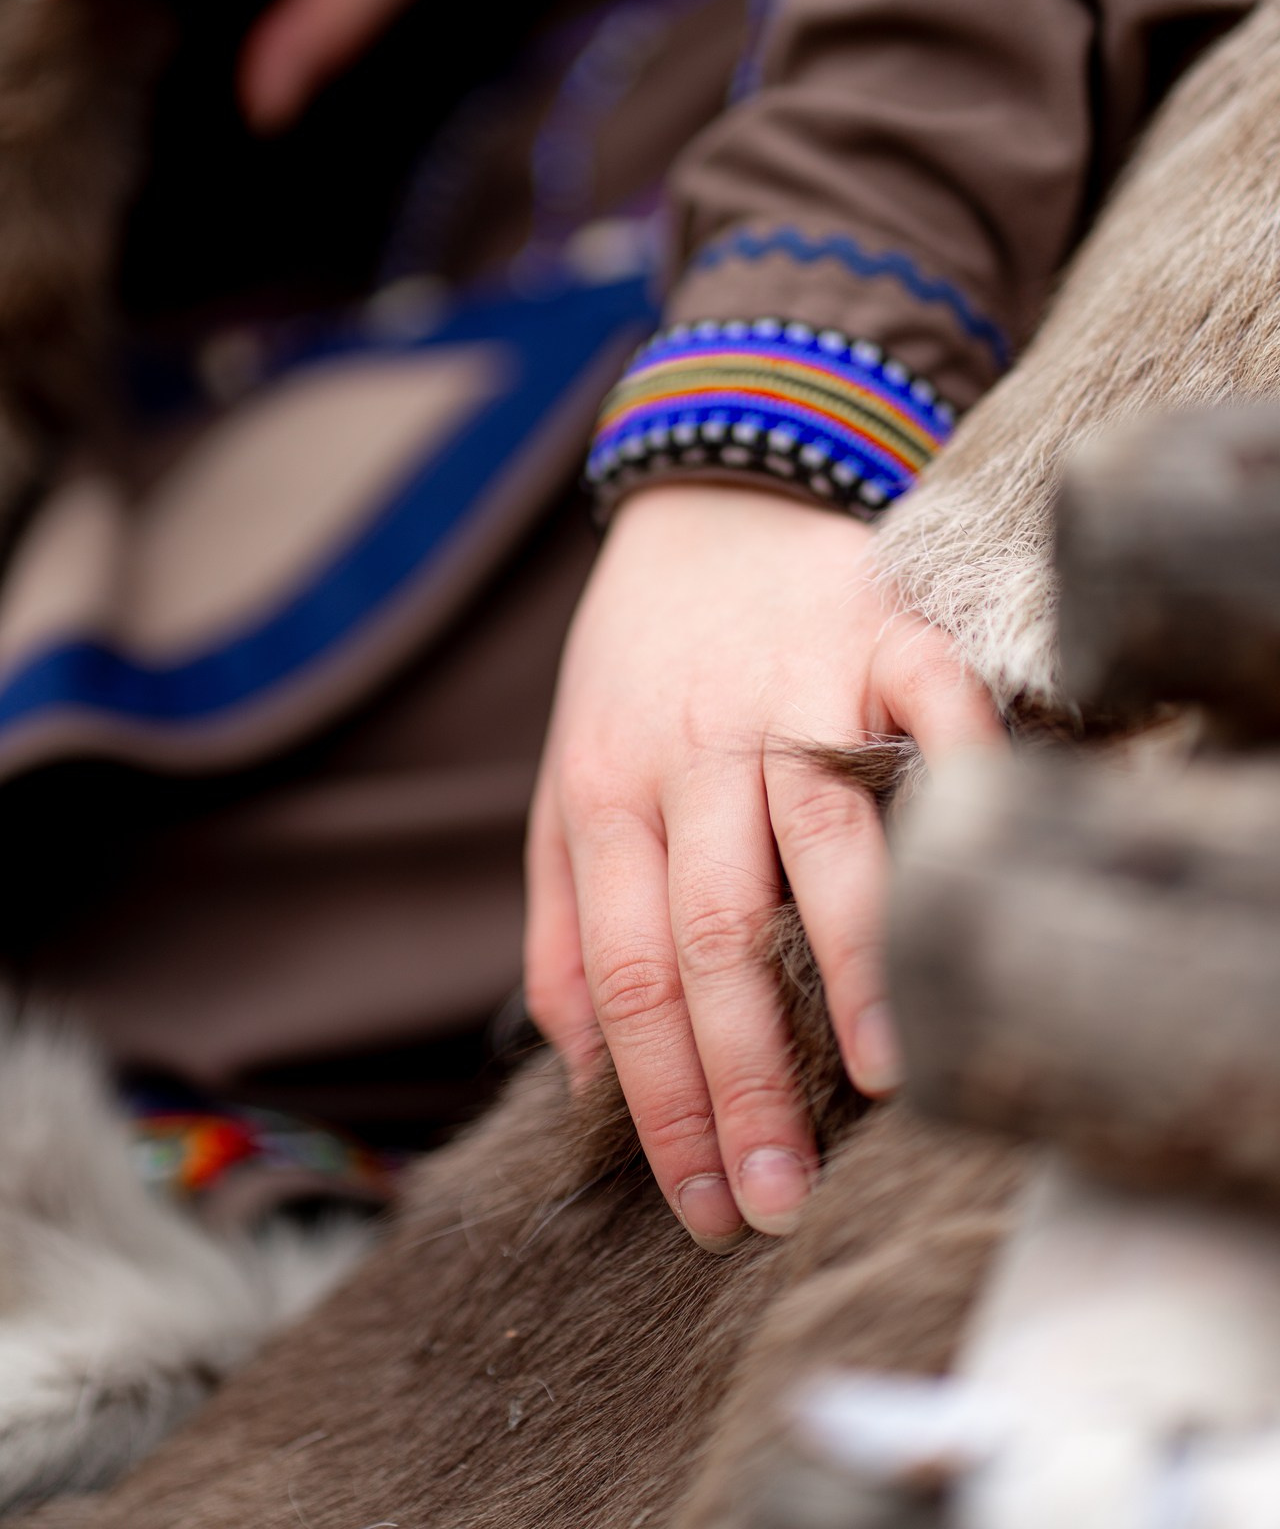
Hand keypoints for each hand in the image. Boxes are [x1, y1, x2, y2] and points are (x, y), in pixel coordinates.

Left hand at [526, 483, 1004, 1250]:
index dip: (660, 1099)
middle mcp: (694, 745)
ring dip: (850, 962)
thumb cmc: (635, 671)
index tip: (705, 1204)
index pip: (626, 972)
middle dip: (746, 1077)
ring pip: (820, 837)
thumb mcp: (565, 788)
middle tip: (781, 1198)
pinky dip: (960, 779)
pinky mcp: (885, 628)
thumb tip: (582, 1077)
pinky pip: (932, 706)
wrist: (705, 496)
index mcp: (607, 790)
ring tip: (879, 1081)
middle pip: (715, 930)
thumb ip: (559, 925)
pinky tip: (974, 875)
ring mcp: (793, 683)